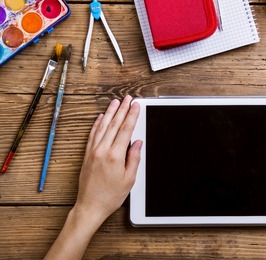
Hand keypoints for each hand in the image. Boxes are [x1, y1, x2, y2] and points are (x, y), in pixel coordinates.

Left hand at [74, 95, 141, 224]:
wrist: (90, 206)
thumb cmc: (110, 196)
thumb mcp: (129, 179)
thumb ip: (134, 158)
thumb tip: (138, 143)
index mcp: (115, 156)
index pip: (125, 130)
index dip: (132, 116)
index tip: (136, 106)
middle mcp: (102, 151)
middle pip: (114, 125)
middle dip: (122, 110)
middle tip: (128, 99)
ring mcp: (93, 152)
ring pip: (102, 126)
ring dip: (110, 113)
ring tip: (115, 102)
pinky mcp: (87, 155)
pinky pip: (92, 135)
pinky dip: (97, 124)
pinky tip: (101, 117)